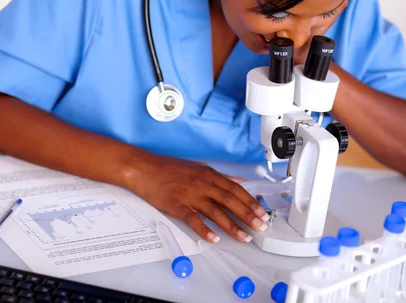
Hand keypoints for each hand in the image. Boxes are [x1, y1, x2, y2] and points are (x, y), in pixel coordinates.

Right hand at [132, 156, 269, 242]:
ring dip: (232, 226)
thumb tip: (238, 179)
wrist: (144, 168)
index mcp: (208, 174)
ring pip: (215, 212)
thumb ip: (219, 175)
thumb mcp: (198, 166)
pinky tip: (214, 239)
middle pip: (230, 201)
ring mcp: (189, 195)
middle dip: (247, 215)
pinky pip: (193, 219)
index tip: (261, 213)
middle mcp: (202, 184)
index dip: (250, 202)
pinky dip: (204, 230)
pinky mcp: (176, 205)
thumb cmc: (169, 168)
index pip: (235, 189)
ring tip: (244, 237)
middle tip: (260, 227)